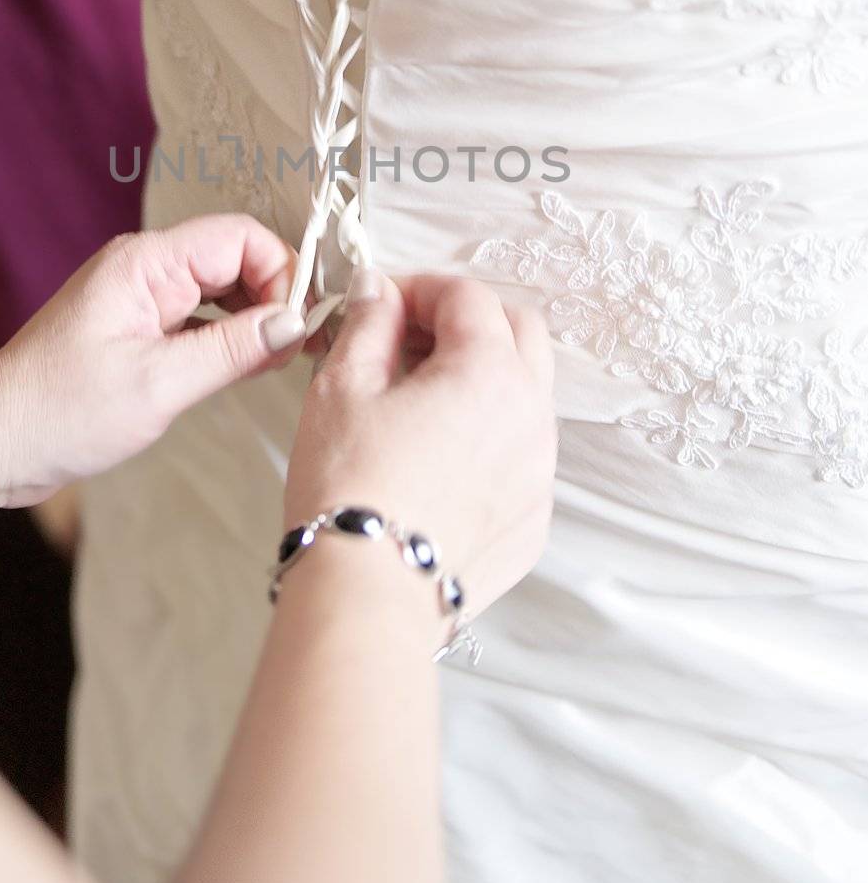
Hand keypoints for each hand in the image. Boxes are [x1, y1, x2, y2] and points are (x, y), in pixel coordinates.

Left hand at [0, 214, 307, 506]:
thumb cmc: (58, 412)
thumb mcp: (157, 385)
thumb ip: (232, 350)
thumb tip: (293, 323)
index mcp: (145, 264)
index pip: (240, 238)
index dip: (280, 274)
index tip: (297, 325)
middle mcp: (144, 269)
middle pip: (235, 258)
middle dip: (275, 296)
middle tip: (299, 349)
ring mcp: (140, 299)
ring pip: (221, 289)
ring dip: (254, 320)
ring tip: (277, 362)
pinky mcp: (138, 330)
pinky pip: (200, 318)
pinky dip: (229, 339)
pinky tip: (244, 369)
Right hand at [285, 270, 556, 628]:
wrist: (369, 593)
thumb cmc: (351, 488)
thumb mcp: (342, 386)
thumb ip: (370, 324)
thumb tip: (380, 293)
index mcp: (490, 372)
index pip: (467, 296)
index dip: (419, 289)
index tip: (383, 304)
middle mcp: (532, 416)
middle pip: (518, 332)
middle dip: (468, 320)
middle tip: (410, 339)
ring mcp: (540, 472)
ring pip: (527, 395)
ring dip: (483, 377)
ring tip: (419, 400)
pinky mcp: (533, 520)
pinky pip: (522, 456)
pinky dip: (489, 438)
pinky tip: (437, 458)